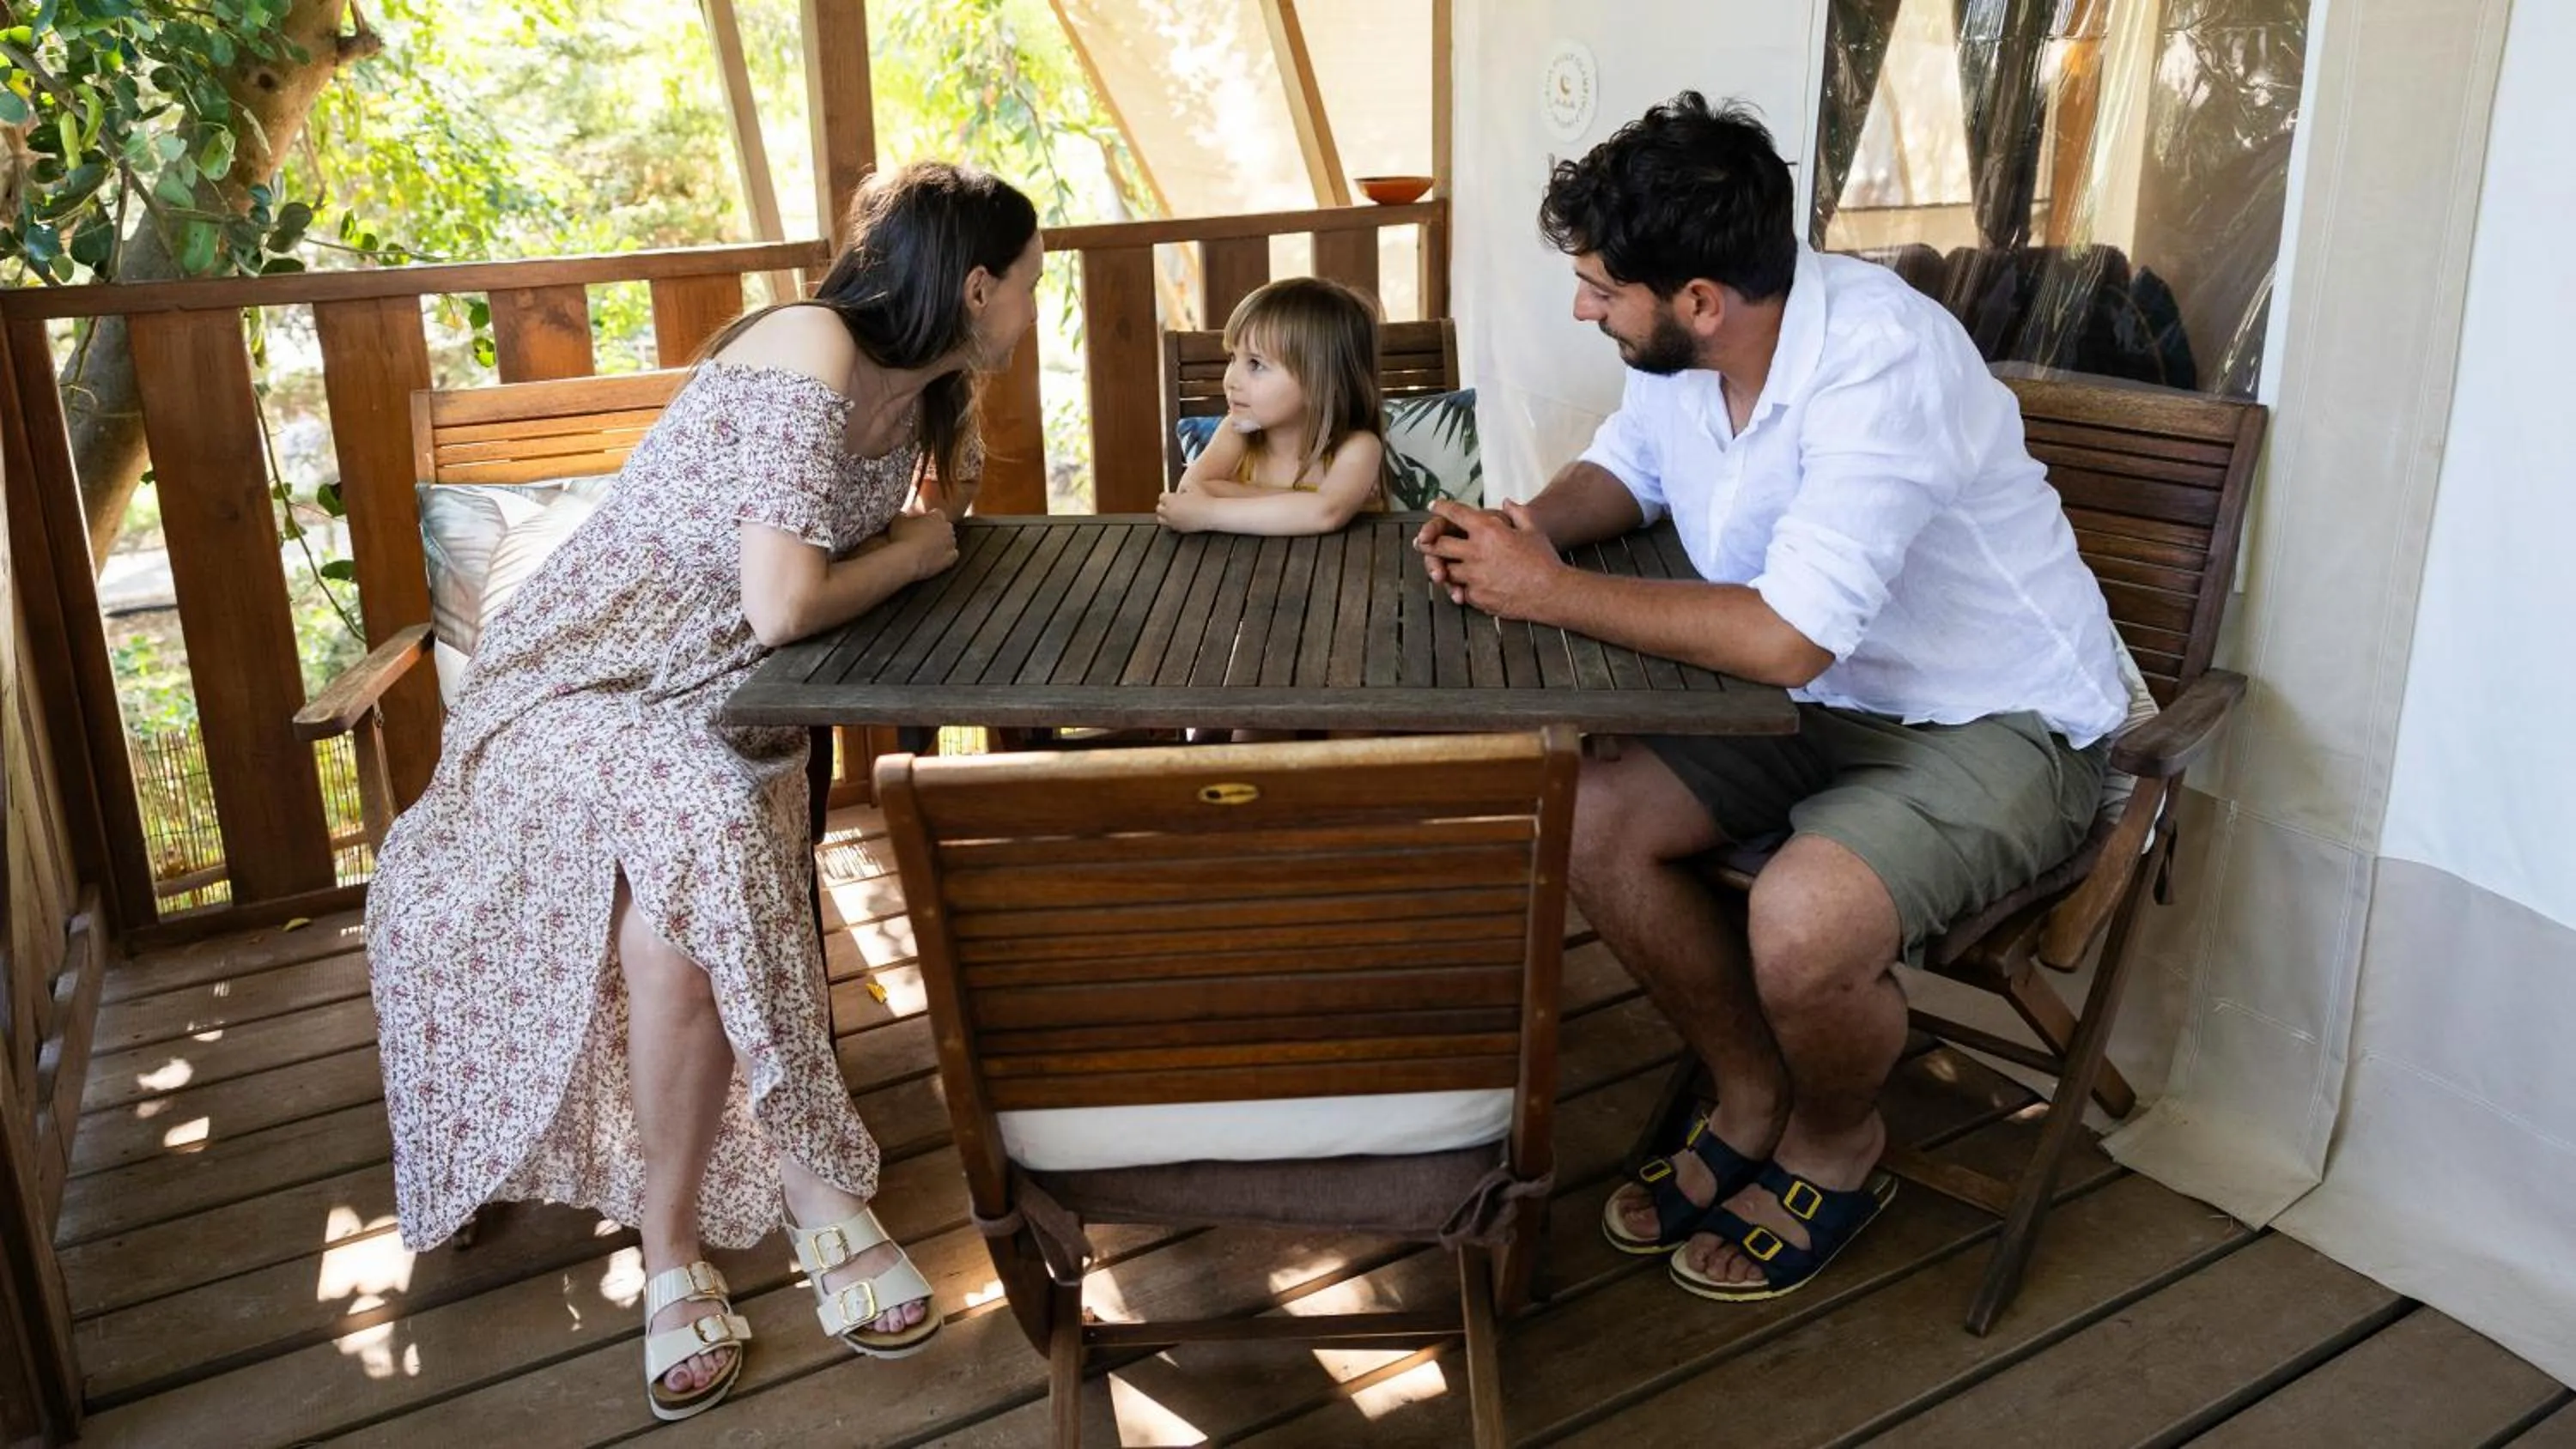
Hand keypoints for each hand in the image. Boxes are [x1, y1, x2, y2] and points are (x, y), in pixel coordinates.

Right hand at [886, 509, 956, 579]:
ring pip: (949, 541)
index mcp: (937, 516)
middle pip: (944, 527)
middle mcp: (947, 529)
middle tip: (923, 535)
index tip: (920, 522)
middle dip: (936, 529)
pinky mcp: (950, 559)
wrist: (907, 559)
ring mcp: (951, 544)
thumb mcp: (898, 520)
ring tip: (927, 548)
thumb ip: (904, 514)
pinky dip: (945, 555)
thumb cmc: (902, 537)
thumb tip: (904, 514)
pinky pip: (952, 555)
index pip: (936, 513)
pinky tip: (935, 557)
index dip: (928, 517)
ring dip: (941, 542)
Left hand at [1155, 488, 1214, 533]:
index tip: (1172, 495)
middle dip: (1164, 505)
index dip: (1167, 495)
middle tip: (1171, 503)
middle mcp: (1169, 512)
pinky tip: (1181, 518)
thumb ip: (1183, 486)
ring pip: (1161, 520)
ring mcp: (1174, 522)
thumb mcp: (1193, 485)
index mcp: (1170, 500)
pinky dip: (1173, 522)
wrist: (1211, 514)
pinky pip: (1171, 526)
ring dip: (1165, 515)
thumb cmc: (1204, 499)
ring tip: (1172, 512)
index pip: (1161, 497)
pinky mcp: (1180, 529)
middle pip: (1159, 509)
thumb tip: (1181, 490)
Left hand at [1419, 499, 1563, 619]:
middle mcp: (1475, 551)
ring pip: (1447, 571)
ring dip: (1446, 568)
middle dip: (1428, 542)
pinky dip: (1463, 588)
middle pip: (1438, 545)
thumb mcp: (1532, 529)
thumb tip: (1507, 502)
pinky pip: (1462, 591)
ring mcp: (1474, 576)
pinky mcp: (1476, 596)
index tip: (1433, 506)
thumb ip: (1517, 512)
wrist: (1551, 592)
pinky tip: (1469, 586)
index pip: (1455, 514)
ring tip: (1443, 567)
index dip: (1441, 508)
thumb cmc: (1544, 559)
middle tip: (1423, 542)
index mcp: (1488, 530)